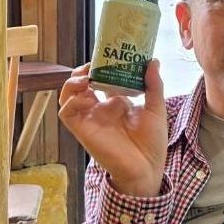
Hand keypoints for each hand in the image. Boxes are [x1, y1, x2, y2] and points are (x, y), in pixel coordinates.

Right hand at [58, 61, 167, 196]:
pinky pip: (67, 113)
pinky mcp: (83, 130)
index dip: (101, 66)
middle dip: (84, 70)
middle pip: (82, 83)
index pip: (102, 79)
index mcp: (117, 102)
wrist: (147, 168)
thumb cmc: (152, 143)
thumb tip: (153, 61)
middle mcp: (101, 108)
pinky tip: (85, 95)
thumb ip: (153, 85)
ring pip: (68, 95)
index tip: (110, 55)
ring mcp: (90, 118)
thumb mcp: (156, 109)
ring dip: (73, 82)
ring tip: (86, 77)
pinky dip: (71, 101)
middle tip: (95, 63)